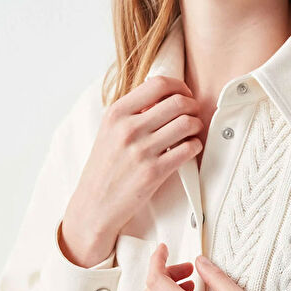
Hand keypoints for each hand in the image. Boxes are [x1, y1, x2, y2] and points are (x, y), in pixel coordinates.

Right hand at [60, 75, 203, 266]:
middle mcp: (128, 129)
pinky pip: (189, 149)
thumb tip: (165, 93)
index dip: (179, 86)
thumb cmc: (106, 166)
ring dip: (197, 125)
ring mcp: (141, 151)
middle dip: (193, 106)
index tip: (184, 94)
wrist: (94, 205)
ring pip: (187, 123)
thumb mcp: (109, 130)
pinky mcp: (154, 172)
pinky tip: (190, 148)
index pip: (158, 84)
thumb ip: (133, 110)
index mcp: (116, 113)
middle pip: (178, 102)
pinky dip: (195, 145)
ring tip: (192, 131)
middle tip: (194, 114)